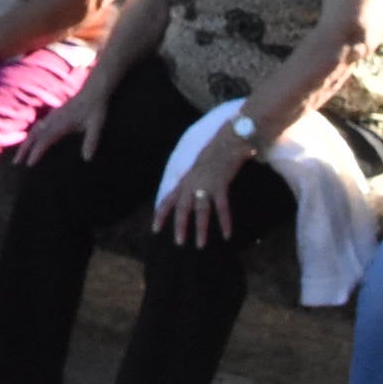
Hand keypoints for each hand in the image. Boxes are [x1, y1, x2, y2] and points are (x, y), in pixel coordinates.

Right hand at [24, 84, 107, 164]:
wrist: (93, 90)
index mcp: (63, 123)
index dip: (37, 151)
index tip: (29, 164)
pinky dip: (30, 136)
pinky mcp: (53, 116)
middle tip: (16, 163)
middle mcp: (54, 120)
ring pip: (34, 131)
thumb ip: (91, 141)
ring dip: (25, 144)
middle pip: (35, 136)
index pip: (46, 139)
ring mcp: (52, 117)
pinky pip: (37, 127)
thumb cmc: (96, 109)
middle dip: (25, 149)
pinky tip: (28, 142)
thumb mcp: (97, 125)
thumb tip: (87, 159)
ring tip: (19, 158)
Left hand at [156, 123, 251, 247]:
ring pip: (201, 211)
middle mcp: (191, 183)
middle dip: (179, 226)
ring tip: (201, 245)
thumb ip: (191, 176)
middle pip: (182, 209)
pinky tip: (227, 235)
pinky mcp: (221, 185)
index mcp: (184, 178)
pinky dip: (225, 222)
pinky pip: (222, 208)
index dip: (160, 214)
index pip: (167, 199)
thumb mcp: (195, 162)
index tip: (155, 229)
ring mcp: (206, 184)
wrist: (228, 138)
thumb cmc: (214, 148)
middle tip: (179, 243)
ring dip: (200, 229)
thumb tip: (189, 190)